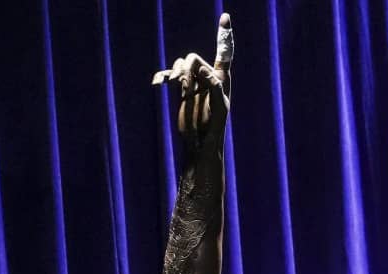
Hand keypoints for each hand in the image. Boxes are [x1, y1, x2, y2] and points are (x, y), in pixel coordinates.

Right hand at [153, 13, 232, 156]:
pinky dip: (166, 77)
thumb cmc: (214, 127)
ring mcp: (193, 82)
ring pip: (181, 65)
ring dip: (178, 75)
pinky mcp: (181, 90)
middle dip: (187, 70)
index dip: (224, 34)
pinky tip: (162, 85)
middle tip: (185, 88)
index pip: (224, 52)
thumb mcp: (219, 107)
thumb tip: (201, 69)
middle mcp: (208, 76)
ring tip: (181, 91)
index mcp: (222, 77)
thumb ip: (214, 86)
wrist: (199, 142)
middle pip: (193, 58)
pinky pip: (171, 75)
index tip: (225, 16)